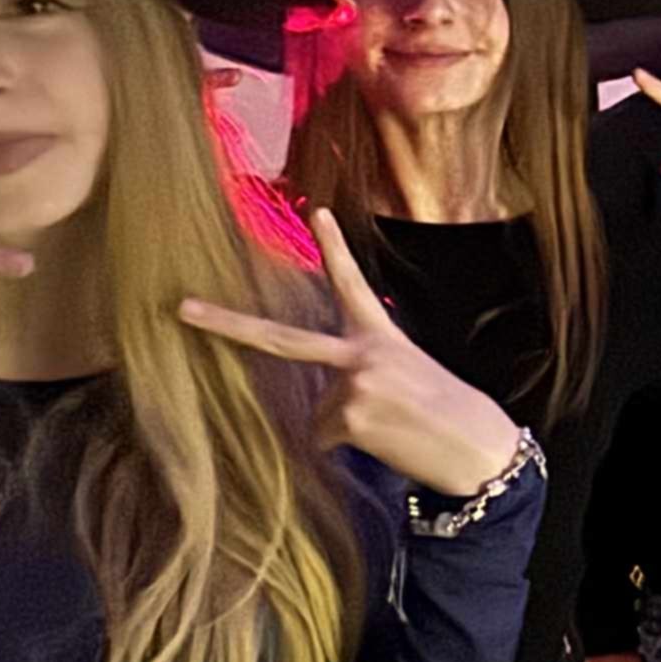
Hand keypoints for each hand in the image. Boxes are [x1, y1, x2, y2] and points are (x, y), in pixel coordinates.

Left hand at [179, 209, 520, 496]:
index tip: (319, 212)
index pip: (352, 285)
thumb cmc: (448, 416)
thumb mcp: (409, 377)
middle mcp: (362, 352)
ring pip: (318, 415)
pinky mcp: (348, 417)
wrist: (478, 448)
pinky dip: (347, 448)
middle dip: (226, 324)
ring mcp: (352, 383)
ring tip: (396, 430)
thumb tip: (324, 405)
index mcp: (383, 337)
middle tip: (182, 309)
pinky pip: (323, 440)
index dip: (334, 247)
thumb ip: (362, 373)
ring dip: (346, 429)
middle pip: (280, 339)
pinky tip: (387, 444)